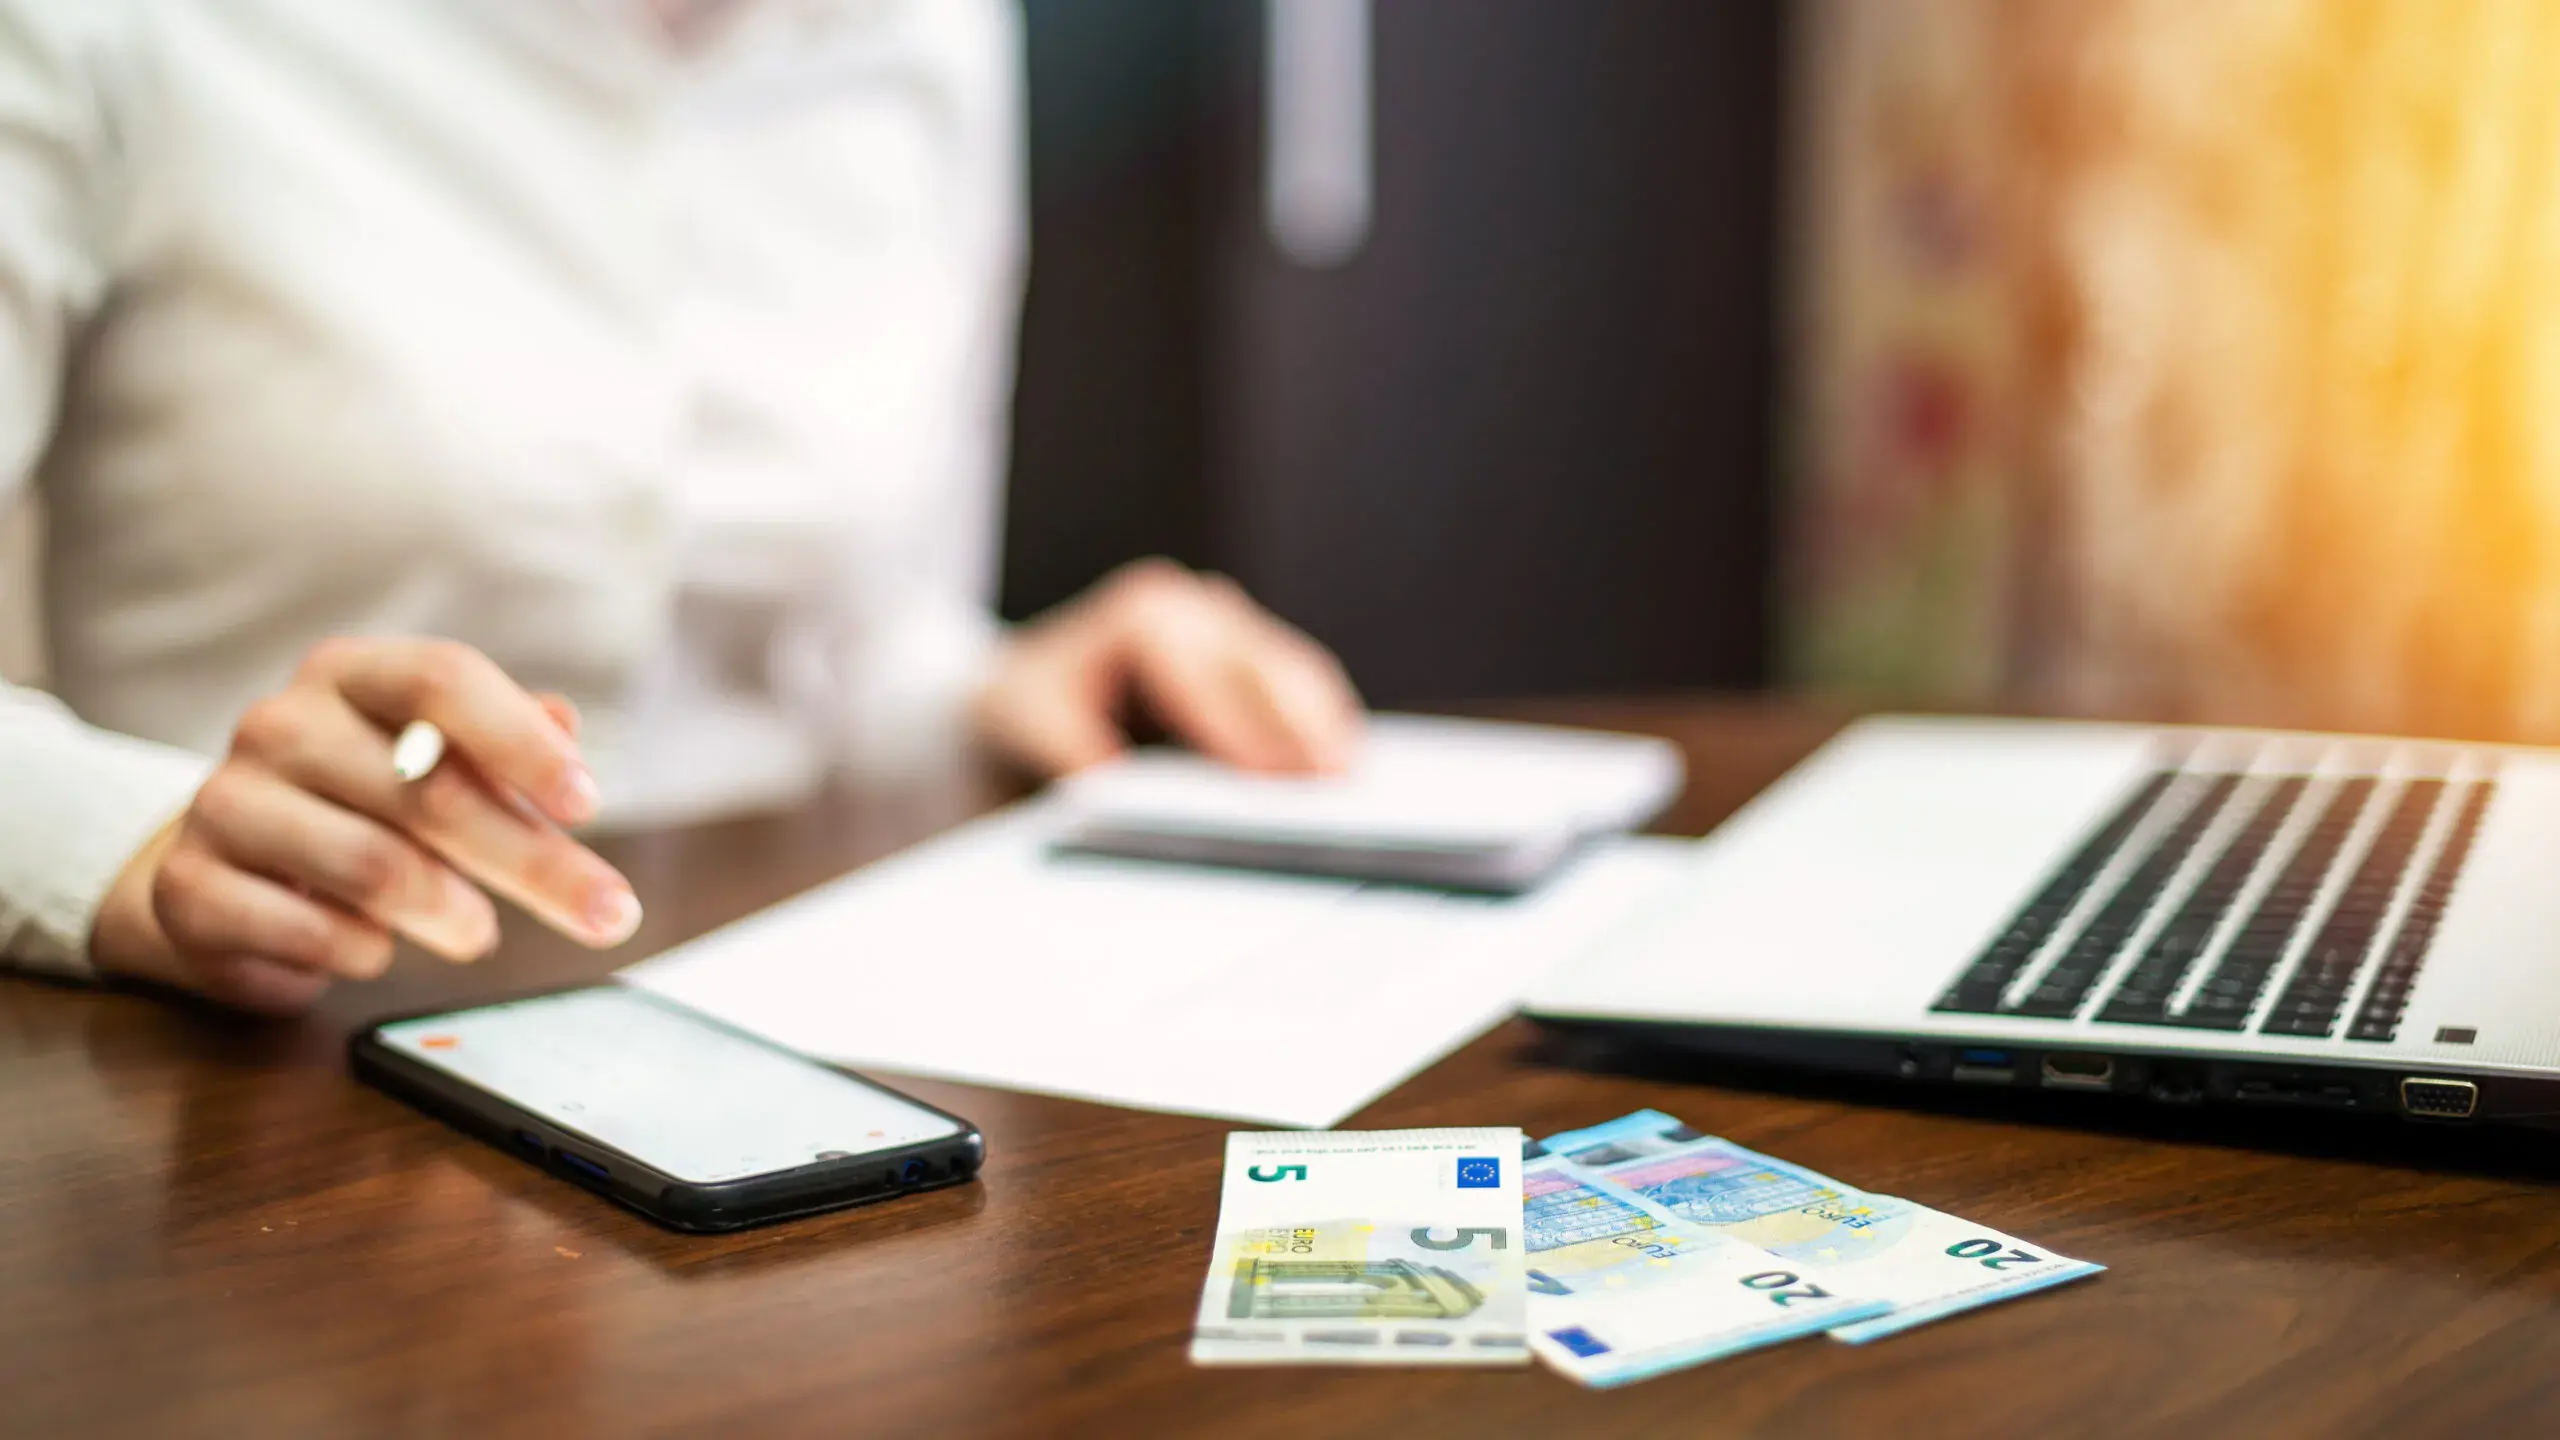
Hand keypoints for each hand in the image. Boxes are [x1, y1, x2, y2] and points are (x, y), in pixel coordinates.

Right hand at [89, 638, 640, 1014]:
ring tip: (476, 933)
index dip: (521, 742)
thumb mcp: (435, 759)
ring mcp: (223, 802)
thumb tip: (564, 723)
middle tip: (607, 914)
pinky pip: (310, 933)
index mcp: (352, 674)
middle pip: (427, 791)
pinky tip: (375, 948)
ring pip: (374, 867)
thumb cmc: (361, 805)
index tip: (588, 804)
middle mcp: (280, 724)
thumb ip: (505, 744)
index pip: (442, 679)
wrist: (225, 871)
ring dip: (451, 914)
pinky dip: (366, 952)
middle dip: (533, 862)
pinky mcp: (190, 887)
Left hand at [973, 558, 1363, 776]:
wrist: (1023, 694)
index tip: (1276, 780)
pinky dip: (1321, 728)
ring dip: (1326, 729)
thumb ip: (1074, 751)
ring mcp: (1231, 626)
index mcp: (1146, 613)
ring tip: (1356, 787)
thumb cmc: (1027, 709)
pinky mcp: (1250, 656)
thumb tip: (1121, 781)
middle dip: (1304, 730)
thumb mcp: (1028, 726)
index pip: (1210, 675)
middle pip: (1269, 670)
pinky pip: (1299, 691)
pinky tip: (1342, 771)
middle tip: (1339, 788)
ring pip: (1297, 677)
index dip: (1247, 728)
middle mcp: (1196, 607)